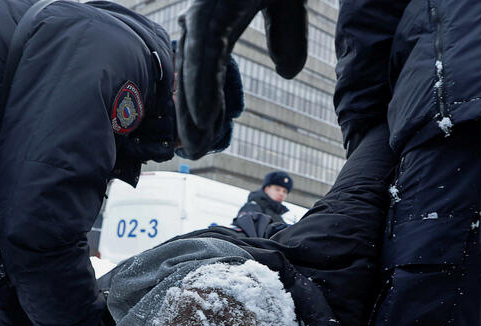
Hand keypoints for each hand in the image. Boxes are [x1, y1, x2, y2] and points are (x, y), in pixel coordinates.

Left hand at [176, 0, 306, 154]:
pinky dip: (199, 87)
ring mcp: (203, 15)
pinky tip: (201, 118)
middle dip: (192, 118)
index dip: (212, 106)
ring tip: (192, 148)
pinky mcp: (206, 8)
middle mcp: (205, 21)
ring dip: (191, 113)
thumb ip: (289, 36)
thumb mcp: (289, 6)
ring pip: (194, 73)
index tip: (209, 138)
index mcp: (220, 22)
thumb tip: (286, 73)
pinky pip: (202, 55)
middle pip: (196, 79)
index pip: (212, 73)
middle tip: (191, 154)